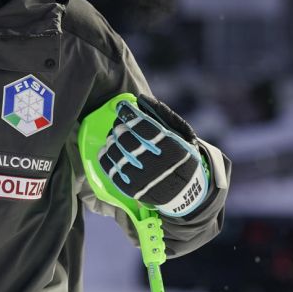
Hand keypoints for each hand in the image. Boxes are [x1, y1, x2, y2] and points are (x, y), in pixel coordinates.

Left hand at [96, 95, 209, 217]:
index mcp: (175, 149)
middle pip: (130, 142)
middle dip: (120, 129)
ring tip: (113, 137)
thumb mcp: (184, 134)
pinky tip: (106, 150)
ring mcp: (146, 181)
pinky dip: (106, 160)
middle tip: (118, 124)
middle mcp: (160, 166)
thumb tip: (142, 99)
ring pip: (119, 157)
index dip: (131, 115)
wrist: (186, 192)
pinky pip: (113, 174)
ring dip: (112, 143)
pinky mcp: (134, 191)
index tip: (123, 107)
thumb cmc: (183, 156)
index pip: (147, 128)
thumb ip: (165, 115)